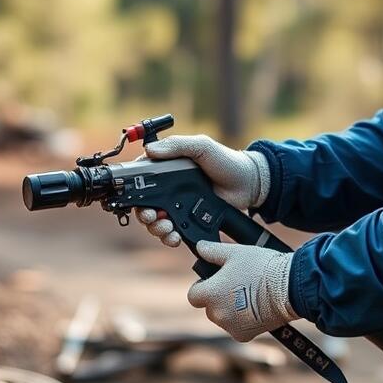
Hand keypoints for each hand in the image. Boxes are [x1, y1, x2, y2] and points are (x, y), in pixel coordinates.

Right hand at [133, 135, 269, 247]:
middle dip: (144, 214)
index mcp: (168, 167)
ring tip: (166, 228)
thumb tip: (150, 149)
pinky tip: (174, 237)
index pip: (142, 177)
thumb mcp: (202, 147)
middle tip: (151, 217)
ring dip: (155, 228)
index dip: (134, 188)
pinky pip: (172, 231)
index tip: (135, 197)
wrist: (249, 185)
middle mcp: (169, 188)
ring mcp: (178, 205)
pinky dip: (168, 237)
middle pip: (145, 204)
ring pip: (156, 221)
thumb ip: (178, 146)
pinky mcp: (188, 220)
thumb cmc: (226, 161)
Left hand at [186, 240, 296, 341]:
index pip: (194, 295)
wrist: (289, 288)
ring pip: (223, 318)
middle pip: (209, 307)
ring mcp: (230, 327)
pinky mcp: (244, 335)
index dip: (202, 286)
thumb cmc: (261, 268)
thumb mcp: (235, 253)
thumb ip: (212, 251)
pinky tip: (254, 307)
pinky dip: (242, 320)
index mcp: (210, 294)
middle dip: (217, 298)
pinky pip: (237, 327)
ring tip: (248, 295)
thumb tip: (200, 247)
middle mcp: (217, 314)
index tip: (214, 280)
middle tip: (235, 285)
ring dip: (229, 309)